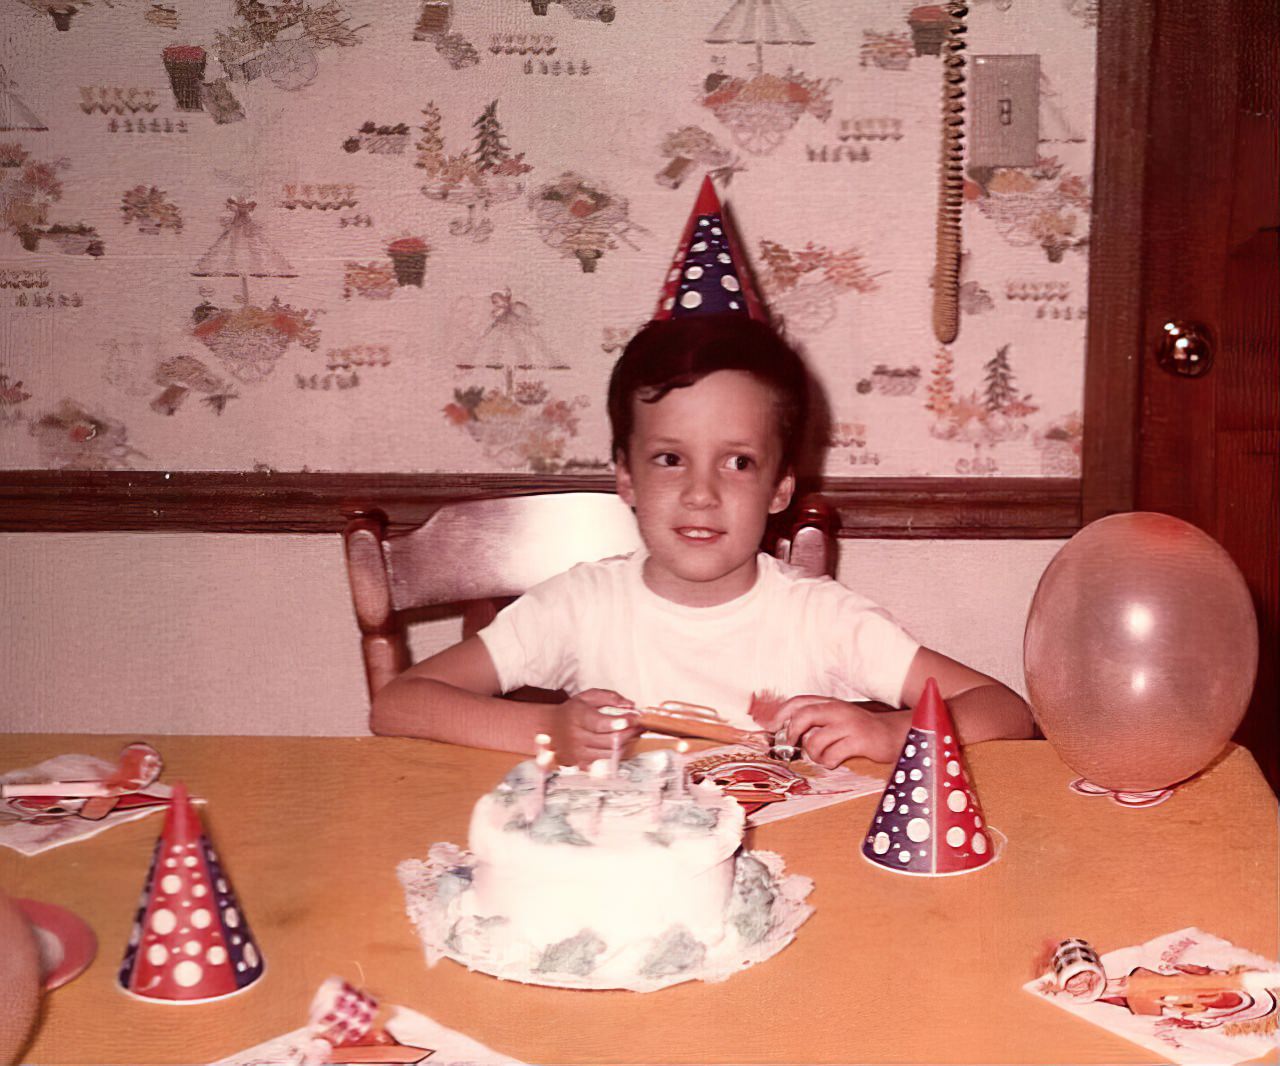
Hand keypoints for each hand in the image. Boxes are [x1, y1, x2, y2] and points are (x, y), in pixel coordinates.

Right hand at [551, 689, 640, 767]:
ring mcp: (579, 753)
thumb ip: (610, 697)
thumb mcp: (587, 697)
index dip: (620, 722)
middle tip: (638, 726)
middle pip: (610, 740)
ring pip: (610, 753)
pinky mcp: (581, 764)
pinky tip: (620, 745)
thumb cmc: (572, 712)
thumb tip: (630, 705)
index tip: (633, 718)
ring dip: (626, 744)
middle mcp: (577, 737)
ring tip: (631, 734)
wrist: (550, 729)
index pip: (601, 723)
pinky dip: (617, 754)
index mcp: (578, 717)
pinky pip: (606, 763)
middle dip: (629, 733)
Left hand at [775, 695, 906, 767]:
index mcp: (830, 703)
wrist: (894, 733)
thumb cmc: (861, 729)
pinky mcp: (858, 740)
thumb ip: (817, 721)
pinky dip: (828, 762)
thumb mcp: (838, 719)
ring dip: (813, 755)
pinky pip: (832, 755)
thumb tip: (788, 732)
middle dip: (791, 733)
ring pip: (814, 741)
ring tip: (823, 757)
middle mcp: (837, 710)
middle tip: (791, 746)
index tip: (769, 726)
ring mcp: (848, 724)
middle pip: (802, 717)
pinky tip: (835, 761)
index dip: (780, 713)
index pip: (798, 702)